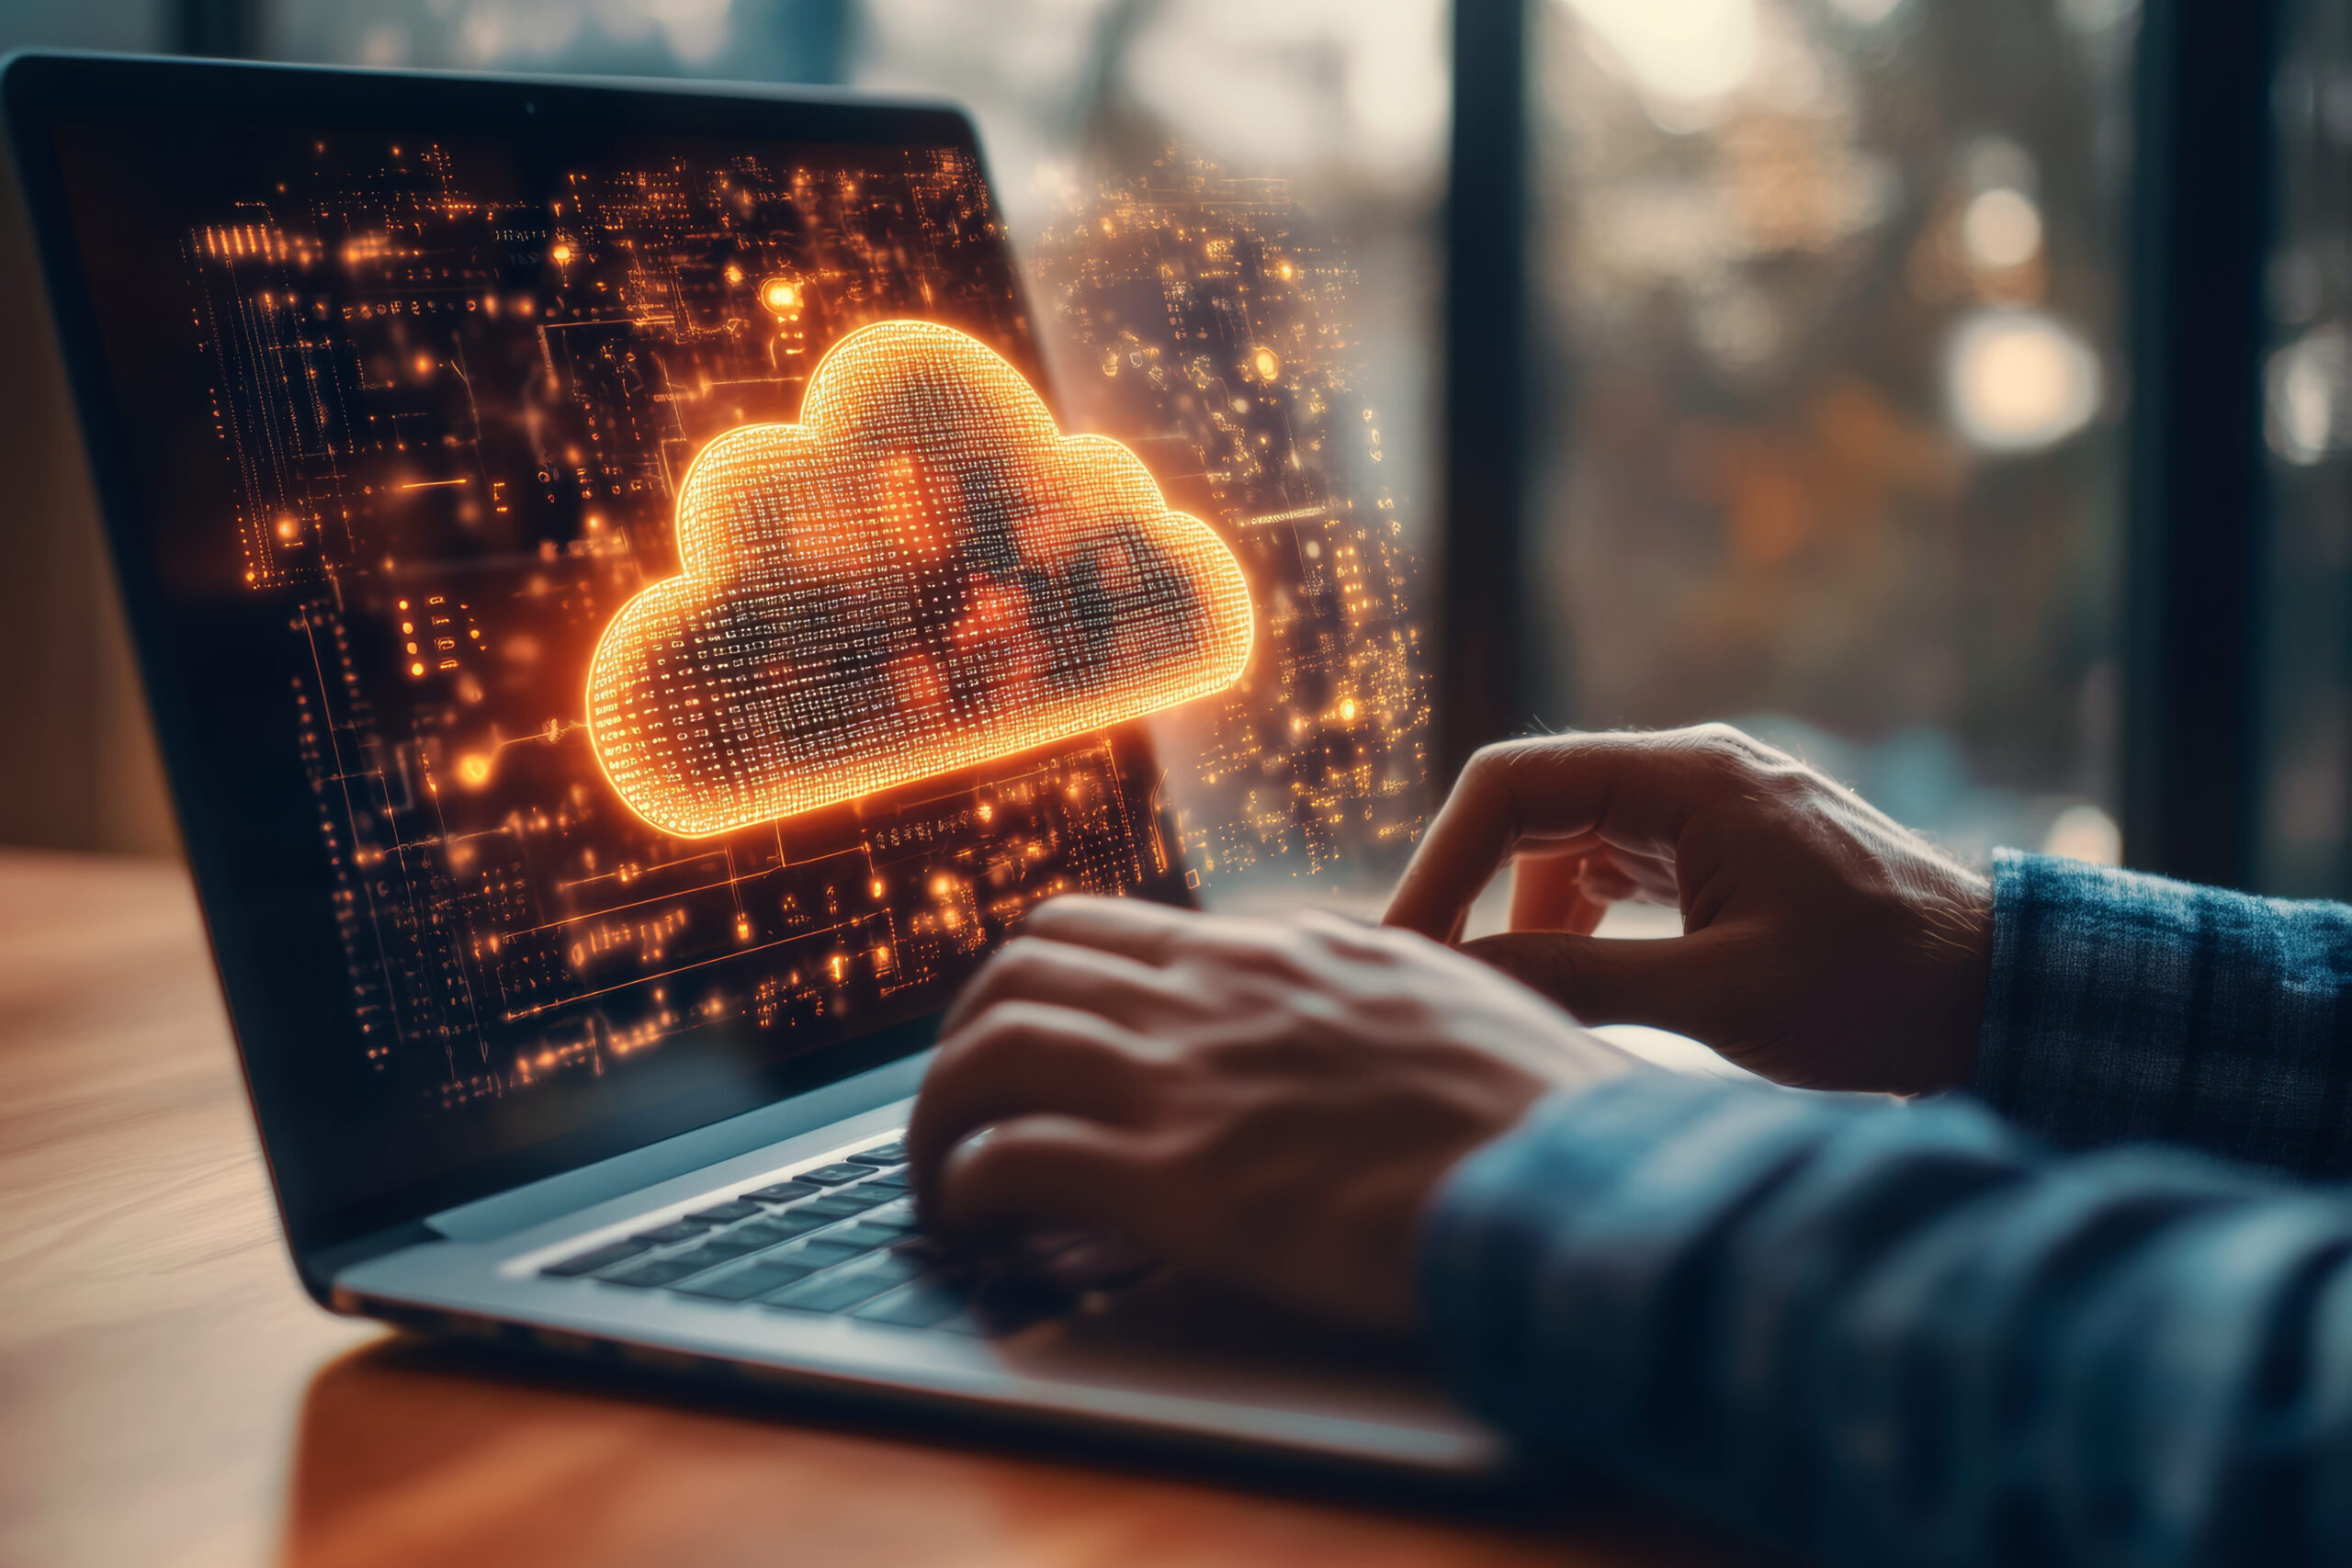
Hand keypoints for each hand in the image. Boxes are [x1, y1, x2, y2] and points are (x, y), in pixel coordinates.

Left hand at [908, 896, 1641, 1332]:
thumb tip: (1331, 993)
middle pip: (1022, 968)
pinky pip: (1014, 1158)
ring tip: (941, 1177)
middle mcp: (1214, 993)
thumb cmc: (1539, 1109)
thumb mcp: (1442, 999)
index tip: (1028, 1042)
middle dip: (969, 1036)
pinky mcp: (1178, 1181)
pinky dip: (969, 1188)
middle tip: (965, 1106)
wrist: (1576, 1176)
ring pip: (992, 1048)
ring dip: (940, 1114)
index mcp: (1276, 950)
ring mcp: (1189, 1080)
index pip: (1103, 929)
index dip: (1041, 986)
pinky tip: (975, 1225)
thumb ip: (1360, 986)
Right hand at [1384, 724, 1993, 1094]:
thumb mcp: (1718, 994)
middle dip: (1472, 892)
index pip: (1513, 783)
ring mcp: (1709, 810)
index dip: (1442, 861)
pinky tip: (1571, 990)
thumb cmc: (1878, 992)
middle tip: (1432, 981)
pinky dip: (1576, 926)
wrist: (2002, 998)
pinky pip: (1614, 869)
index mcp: (1690, 778)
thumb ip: (1579, 979)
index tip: (1407, 944)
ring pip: (1567, 843)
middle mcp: (1692, 773)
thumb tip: (1458, 979)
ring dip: (1524, 919)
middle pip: (1531, 807)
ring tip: (1504, 1004)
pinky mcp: (1723, 851)